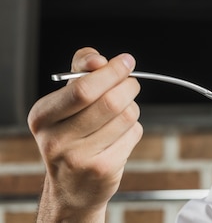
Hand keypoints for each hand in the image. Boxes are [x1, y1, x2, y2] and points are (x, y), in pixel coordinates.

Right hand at [28, 48, 142, 221]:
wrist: (72, 186)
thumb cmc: (72, 132)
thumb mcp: (67, 100)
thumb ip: (81, 71)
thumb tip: (99, 60)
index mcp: (42, 116)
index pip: (82, 89)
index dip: (111, 72)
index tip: (126, 61)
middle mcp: (55, 139)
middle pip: (110, 102)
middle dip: (128, 86)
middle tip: (132, 83)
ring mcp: (78, 158)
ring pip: (127, 116)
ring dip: (132, 109)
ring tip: (121, 114)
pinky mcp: (102, 170)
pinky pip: (133, 134)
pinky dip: (134, 129)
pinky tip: (119, 137)